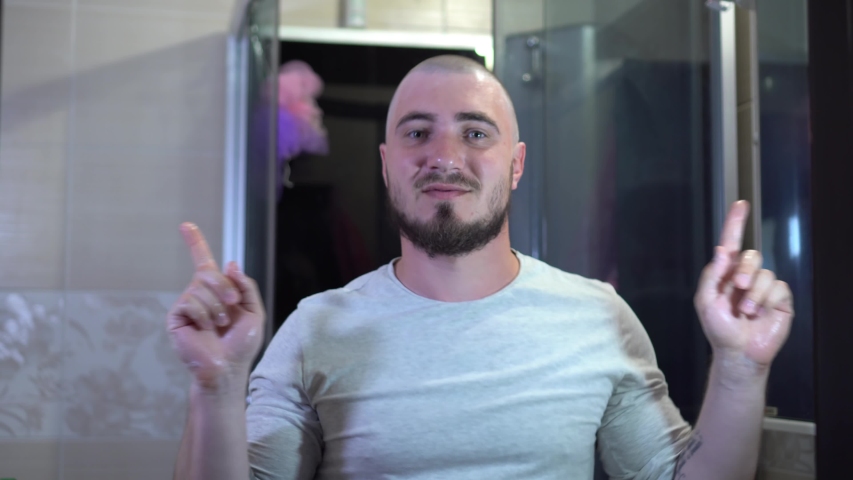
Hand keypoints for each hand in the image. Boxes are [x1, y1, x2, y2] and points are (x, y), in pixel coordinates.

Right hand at [166, 223, 265, 390]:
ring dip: (218, 307)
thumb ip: (245, 286)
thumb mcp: (254, 311)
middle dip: (225, 288)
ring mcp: (186, 304)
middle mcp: (198, 293)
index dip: (195, 243)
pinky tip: (206, 329)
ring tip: (220, 326)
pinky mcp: (176, 317)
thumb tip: (230, 263)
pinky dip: (205, 315)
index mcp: (216, 290)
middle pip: (208, 272)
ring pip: (201, 288)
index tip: (186, 225)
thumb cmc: (241, 344)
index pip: (203, 261)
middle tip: (233, 306)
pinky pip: (191, 302)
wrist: (227, 367)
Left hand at [694, 201, 793, 367]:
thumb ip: (712, 275)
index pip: (732, 243)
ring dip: (754, 293)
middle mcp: (746, 277)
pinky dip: (766, 300)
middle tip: (738, 288)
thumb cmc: (719, 328)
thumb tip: (722, 250)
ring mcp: (763, 287)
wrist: (738, 352)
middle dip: (745, 270)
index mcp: (726, 274)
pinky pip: (778, 288)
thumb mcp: (706, 302)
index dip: (735, 223)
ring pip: (765, 273)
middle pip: (751, 256)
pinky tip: (760, 314)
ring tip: (746, 311)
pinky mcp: (779, 299)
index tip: (740, 205)